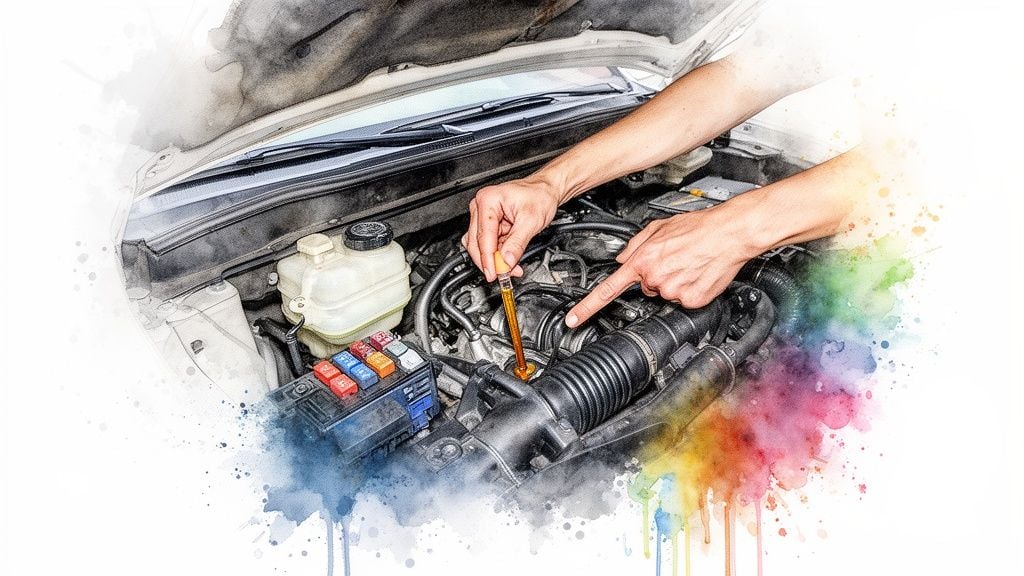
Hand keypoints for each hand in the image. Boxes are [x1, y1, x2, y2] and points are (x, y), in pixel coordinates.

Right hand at [462, 174, 562, 281]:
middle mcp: (481, 207)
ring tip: (509, 268)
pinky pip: (488, 244)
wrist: (545, 190)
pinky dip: (497, 254)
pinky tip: (507, 260)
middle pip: (476, 243)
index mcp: (488, 201)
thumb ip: (517, 243)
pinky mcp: (489, 224)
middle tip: (502, 275)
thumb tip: (507, 262)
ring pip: (480, 245)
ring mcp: (483, 216)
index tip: (494, 274)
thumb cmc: (539, 196)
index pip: (483, 236)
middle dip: (489, 261)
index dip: (488, 259)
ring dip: (493, 259)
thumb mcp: (531, 221)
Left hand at [565, 205, 760, 327]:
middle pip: (646, 288)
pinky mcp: (691, 300)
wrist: (730, 232)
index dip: (587, 307)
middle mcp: (655, 278)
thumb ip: (635, 243)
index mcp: (642, 259)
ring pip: (665, 294)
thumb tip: (623, 257)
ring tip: (689, 264)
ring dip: (675, 282)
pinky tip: (697, 274)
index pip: (608, 289)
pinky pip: (684, 300)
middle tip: (674, 260)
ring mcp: (673, 291)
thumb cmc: (699, 227)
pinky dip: (690, 290)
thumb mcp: (658, 226)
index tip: (574, 320)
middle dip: (656, 276)